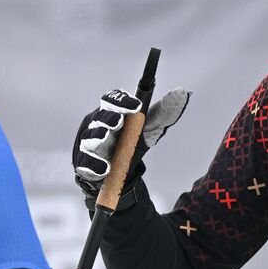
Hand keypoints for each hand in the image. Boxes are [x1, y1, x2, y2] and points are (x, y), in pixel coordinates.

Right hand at [72, 88, 189, 206]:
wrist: (118, 175)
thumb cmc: (130, 144)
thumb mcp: (149, 130)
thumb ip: (164, 114)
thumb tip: (183, 93)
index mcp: (113, 112)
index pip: (113, 99)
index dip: (123, 101)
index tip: (137, 106)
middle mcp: (98, 125)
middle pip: (101, 117)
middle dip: (109, 118)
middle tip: (118, 121)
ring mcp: (89, 144)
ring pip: (90, 138)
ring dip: (98, 138)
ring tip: (105, 139)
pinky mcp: (84, 164)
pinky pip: (86, 163)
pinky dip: (95, 165)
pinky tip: (104, 168)